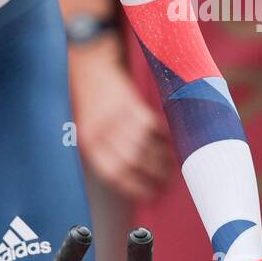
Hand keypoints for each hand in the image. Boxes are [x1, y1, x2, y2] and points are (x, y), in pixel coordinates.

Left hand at [69, 35, 172, 200]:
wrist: (90, 65)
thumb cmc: (90, 101)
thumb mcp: (88, 128)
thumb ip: (105, 150)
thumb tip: (131, 176)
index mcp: (89, 142)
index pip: (114, 173)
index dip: (135, 187)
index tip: (150, 195)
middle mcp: (103, 131)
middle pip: (133, 162)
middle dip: (154, 176)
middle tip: (167, 184)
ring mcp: (118, 117)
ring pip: (146, 147)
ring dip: (163, 160)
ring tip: (173, 168)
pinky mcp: (132, 103)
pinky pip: (152, 127)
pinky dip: (164, 137)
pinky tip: (169, 143)